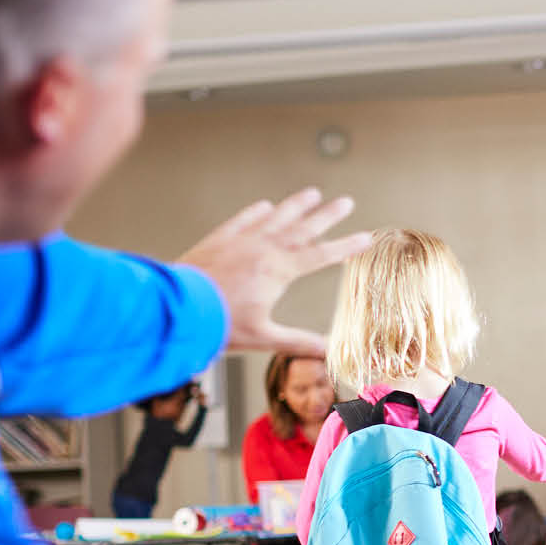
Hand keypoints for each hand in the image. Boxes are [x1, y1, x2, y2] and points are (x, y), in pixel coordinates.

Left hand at [175, 188, 371, 357]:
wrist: (179, 307)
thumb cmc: (219, 323)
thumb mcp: (263, 337)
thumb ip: (298, 342)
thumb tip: (327, 351)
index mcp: (279, 270)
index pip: (321, 255)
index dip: (346, 247)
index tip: (365, 237)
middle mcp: (263, 249)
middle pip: (303, 228)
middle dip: (327, 216)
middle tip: (346, 202)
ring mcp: (241, 241)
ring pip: (276, 218)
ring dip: (296, 206)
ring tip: (312, 193)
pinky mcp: (219, 240)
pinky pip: (243, 220)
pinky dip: (256, 212)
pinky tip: (264, 206)